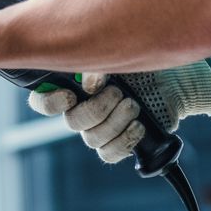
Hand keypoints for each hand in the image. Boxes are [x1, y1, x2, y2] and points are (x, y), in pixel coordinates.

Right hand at [29, 63, 210, 164]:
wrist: (169, 82)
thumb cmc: (136, 63)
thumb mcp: (116, 56)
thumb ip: (97, 66)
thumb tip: (89, 85)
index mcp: (70, 87)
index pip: (41, 101)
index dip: (50, 103)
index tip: (72, 94)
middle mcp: (80, 110)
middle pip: (73, 122)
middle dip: (98, 108)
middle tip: (118, 93)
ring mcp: (97, 130)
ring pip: (93, 139)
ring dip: (116, 122)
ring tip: (134, 105)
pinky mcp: (116, 144)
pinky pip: (109, 154)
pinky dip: (125, 141)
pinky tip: (138, 126)